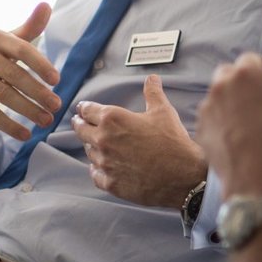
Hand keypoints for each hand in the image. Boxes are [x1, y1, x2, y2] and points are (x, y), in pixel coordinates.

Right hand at [0, 3, 59, 141]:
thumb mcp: (5, 40)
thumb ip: (29, 28)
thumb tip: (46, 5)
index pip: (21, 49)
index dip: (40, 64)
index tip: (57, 80)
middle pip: (14, 75)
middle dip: (38, 92)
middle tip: (56, 105)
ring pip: (3, 95)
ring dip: (28, 110)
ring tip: (46, 120)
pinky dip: (8, 125)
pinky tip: (25, 134)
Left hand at [75, 75, 206, 207]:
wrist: (183, 174)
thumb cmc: (173, 141)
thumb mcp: (163, 111)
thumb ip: (153, 93)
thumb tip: (152, 78)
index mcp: (112, 118)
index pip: (87, 110)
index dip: (84, 108)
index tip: (82, 109)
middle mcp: (103, 140)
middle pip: (81, 130)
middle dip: (80, 125)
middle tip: (79, 123)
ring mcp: (105, 163)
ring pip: (89, 152)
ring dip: (92, 147)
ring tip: (97, 145)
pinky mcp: (110, 182)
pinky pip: (95, 174)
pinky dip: (97, 169)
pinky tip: (102, 167)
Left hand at [195, 54, 261, 198]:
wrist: (252, 173)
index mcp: (246, 74)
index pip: (252, 58)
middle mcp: (221, 83)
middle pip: (230, 72)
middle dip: (243, 81)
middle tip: (257, 99)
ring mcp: (207, 104)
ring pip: (219, 94)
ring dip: (230, 100)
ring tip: (245, 121)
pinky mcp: (200, 123)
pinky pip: (212, 114)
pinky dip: (221, 118)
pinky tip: (234, 135)